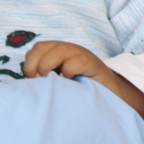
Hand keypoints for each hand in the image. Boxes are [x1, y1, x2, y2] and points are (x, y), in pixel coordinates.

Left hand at [24, 41, 143, 126]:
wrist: (116, 97)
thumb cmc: (85, 91)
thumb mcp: (63, 82)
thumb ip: (48, 78)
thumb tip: (27, 85)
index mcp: (60, 53)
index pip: (37, 48)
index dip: (30, 62)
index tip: (30, 80)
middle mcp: (70, 50)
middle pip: (43, 46)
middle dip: (35, 63)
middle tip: (38, 81)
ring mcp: (82, 55)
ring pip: (59, 50)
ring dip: (48, 65)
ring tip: (50, 81)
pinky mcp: (95, 65)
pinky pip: (78, 61)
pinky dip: (69, 69)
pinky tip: (69, 80)